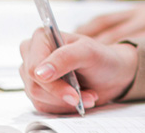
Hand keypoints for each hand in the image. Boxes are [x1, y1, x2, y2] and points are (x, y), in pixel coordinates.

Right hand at [18, 29, 135, 113]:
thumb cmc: (101, 59)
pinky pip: (43, 107)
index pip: (34, 68)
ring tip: (87, 94)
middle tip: (88, 94)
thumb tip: (39, 73)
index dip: (53, 84)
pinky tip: (78, 98)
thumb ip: (64, 58)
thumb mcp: (88, 53)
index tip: (73, 92)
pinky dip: (64, 106)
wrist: (111, 75)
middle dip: (63, 95)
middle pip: (35, 86)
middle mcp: (32, 54)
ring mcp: (33, 74)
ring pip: (38, 98)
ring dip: (66, 102)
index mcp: (41, 38)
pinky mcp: (38, 91)